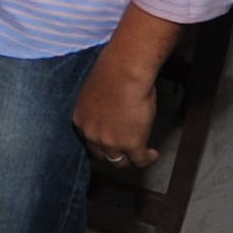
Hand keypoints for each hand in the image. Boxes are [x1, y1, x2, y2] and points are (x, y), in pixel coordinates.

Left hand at [74, 43, 160, 167]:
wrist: (125, 71)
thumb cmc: (112, 73)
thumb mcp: (95, 93)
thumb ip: (99, 108)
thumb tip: (110, 110)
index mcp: (80, 119)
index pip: (88, 139)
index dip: (100, 141)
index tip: (109, 140)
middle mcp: (91, 134)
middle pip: (101, 154)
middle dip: (112, 153)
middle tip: (123, 149)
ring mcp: (110, 143)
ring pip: (118, 161)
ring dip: (129, 159)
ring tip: (138, 155)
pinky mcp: (131, 145)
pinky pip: (140, 160)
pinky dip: (147, 158)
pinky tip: (152, 154)